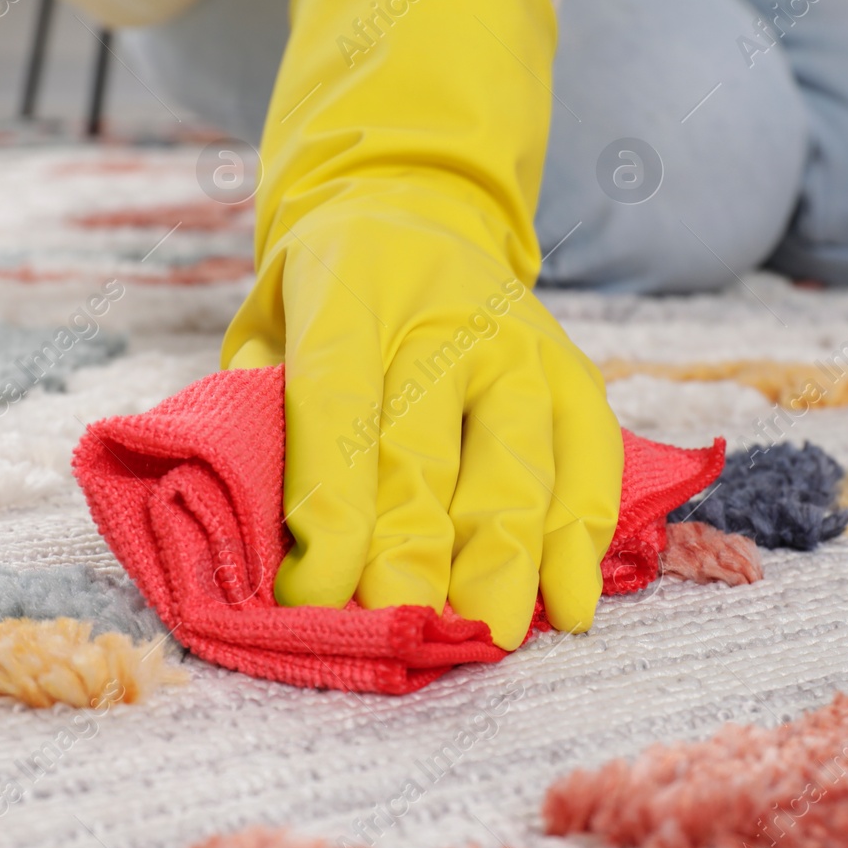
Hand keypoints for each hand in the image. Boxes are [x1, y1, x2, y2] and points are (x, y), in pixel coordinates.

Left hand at [222, 0, 623, 649]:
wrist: (415, 213)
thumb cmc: (325, 299)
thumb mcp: (268, 327)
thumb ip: (258, 411)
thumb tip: (266, 538)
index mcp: (348, 292)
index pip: (338, 407)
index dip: (331, 509)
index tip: (319, 596)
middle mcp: (443, 313)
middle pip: (427, 448)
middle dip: (414, 551)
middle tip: (403, 629)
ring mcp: (519, 339)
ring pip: (517, 460)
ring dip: (504, 557)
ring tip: (489, 634)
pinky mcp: (573, 369)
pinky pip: (589, 455)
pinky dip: (583, 532)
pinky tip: (571, 599)